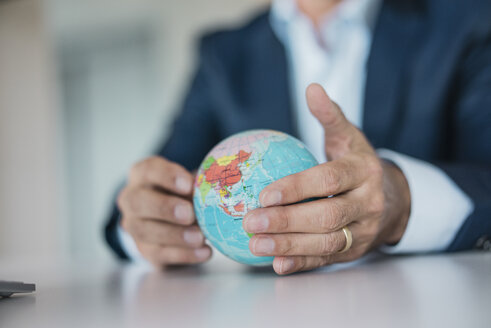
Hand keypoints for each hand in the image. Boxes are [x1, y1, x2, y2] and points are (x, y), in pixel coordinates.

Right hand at [117, 156, 211, 266]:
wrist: (169, 220)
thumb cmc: (182, 193)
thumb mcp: (189, 183)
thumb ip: (198, 185)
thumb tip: (218, 190)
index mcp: (142, 175)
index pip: (148, 170)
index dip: (167, 176)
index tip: (188, 185)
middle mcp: (131, 198)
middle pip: (138, 202)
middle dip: (165, 208)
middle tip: (189, 214)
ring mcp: (134, 225)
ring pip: (146, 231)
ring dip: (175, 235)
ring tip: (200, 237)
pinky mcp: (145, 249)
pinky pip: (160, 253)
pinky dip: (184, 254)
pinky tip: (204, 252)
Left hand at [243, 84, 410, 274]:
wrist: (395, 200)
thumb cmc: (359, 164)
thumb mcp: (349, 138)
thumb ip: (330, 116)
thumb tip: (312, 89)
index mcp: (364, 171)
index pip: (329, 180)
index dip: (297, 187)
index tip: (265, 194)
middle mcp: (367, 203)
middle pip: (326, 216)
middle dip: (287, 221)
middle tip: (250, 221)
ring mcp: (363, 231)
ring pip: (326, 243)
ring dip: (289, 246)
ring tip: (255, 244)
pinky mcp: (355, 251)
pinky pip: (327, 260)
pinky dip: (302, 264)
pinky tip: (277, 265)